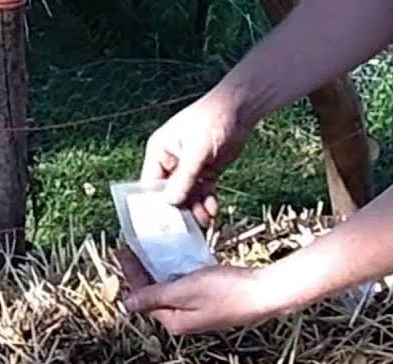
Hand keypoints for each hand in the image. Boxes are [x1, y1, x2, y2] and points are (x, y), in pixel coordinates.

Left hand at [117, 249, 283, 335]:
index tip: (122, 250)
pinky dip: (178, 272)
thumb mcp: (185, 291)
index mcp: (174, 321)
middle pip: (154, 293)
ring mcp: (197, 312)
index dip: (131, 273)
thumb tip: (125, 304)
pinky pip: (186, 286)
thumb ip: (154, 296)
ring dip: (159, 270)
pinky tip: (177, 258)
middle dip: (142, 271)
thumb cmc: (227, 291)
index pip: (142, 296)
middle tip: (132, 247)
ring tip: (150, 250)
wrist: (265, 293)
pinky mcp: (210, 302)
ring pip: (170, 289)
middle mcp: (183, 320)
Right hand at [142, 90, 253, 225]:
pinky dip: (207, 202)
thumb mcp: (197, 151)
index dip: (156, 204)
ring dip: (195, 209)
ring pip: (188, 196)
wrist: (241, 108)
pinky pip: (202, 192)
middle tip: (187, 227)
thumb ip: (183, 178)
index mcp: (159, 151)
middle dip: (179, 209)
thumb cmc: (214, 119)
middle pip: (170, 194)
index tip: (163, 224)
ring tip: (205, 219)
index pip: (150, 184)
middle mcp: (171, 161)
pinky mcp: (205, 171)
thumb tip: (169, 202)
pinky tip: (213, 209)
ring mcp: (188, 167)